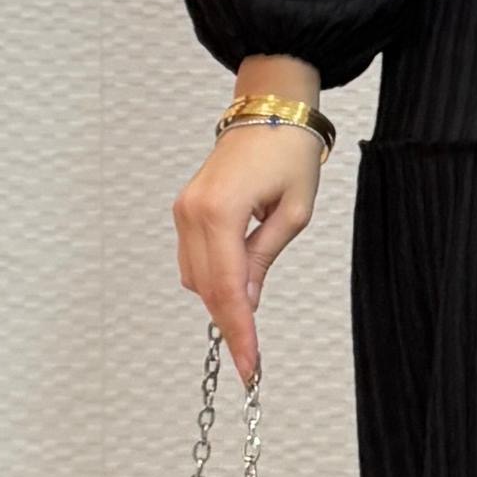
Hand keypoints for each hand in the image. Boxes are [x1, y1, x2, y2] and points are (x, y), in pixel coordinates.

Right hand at [172, 112, 322, 384]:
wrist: (269, 110)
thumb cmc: (289, 152)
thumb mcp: (292, 211)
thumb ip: (263, 258)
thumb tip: (245, 302)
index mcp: (220, 212)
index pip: (228, 288)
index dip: (239, 332)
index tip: (249, 366)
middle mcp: (192, 212)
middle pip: (206, 289)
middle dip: (229, 325)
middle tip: (251, 361)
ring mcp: (184, 210)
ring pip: (195, 277)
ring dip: (220, 301)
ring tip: (248, 321)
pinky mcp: (185, 209)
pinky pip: (193, 258)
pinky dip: (213, 279)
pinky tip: (237, 287)